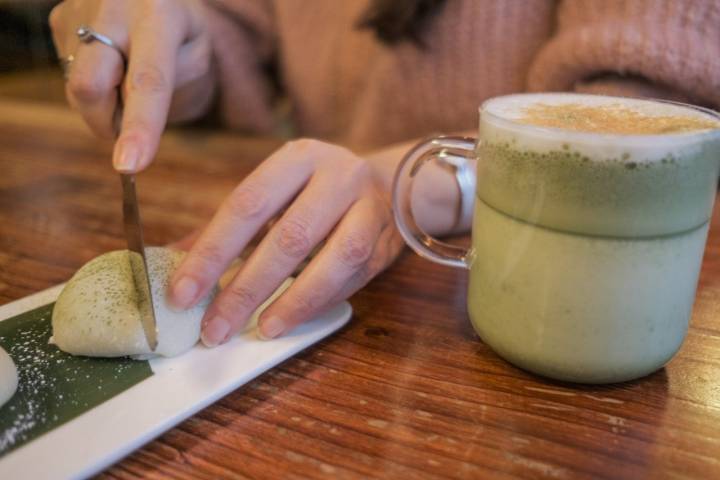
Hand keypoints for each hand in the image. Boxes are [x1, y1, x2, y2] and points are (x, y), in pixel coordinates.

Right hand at [49, 0, 212, 171]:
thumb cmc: (182, 32)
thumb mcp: (198, 54)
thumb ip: (172, 85)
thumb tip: (129, 120)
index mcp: (158, 13)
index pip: (148, 81)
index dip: (140, 127)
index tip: (129, 166)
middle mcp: (113, 7)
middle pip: (90, 86)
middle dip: (107, 123)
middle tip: (130, 128)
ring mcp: (78, 12)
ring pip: (78, 89)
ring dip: (105, 105)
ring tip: (127, 79)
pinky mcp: (58, 21)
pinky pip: (70, 76)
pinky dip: (95, 88)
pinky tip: (112, 65)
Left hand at [168, 139, 404, 343]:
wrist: (391, 185)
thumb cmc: (318, 192)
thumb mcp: (277, 194)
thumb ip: (230, 226)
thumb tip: (173, 259)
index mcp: (297, 158)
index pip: (246, 205)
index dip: (212, 252)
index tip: (182, 293)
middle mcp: (337, 176)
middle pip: (288, 237)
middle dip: (245, 288)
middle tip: (212, 328)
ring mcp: (368, 207)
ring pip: (331, 258)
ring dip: (291, 301)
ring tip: (258, 330)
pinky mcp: (387, 239)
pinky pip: (352, 277)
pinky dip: (318, 302)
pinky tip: (289, 320)